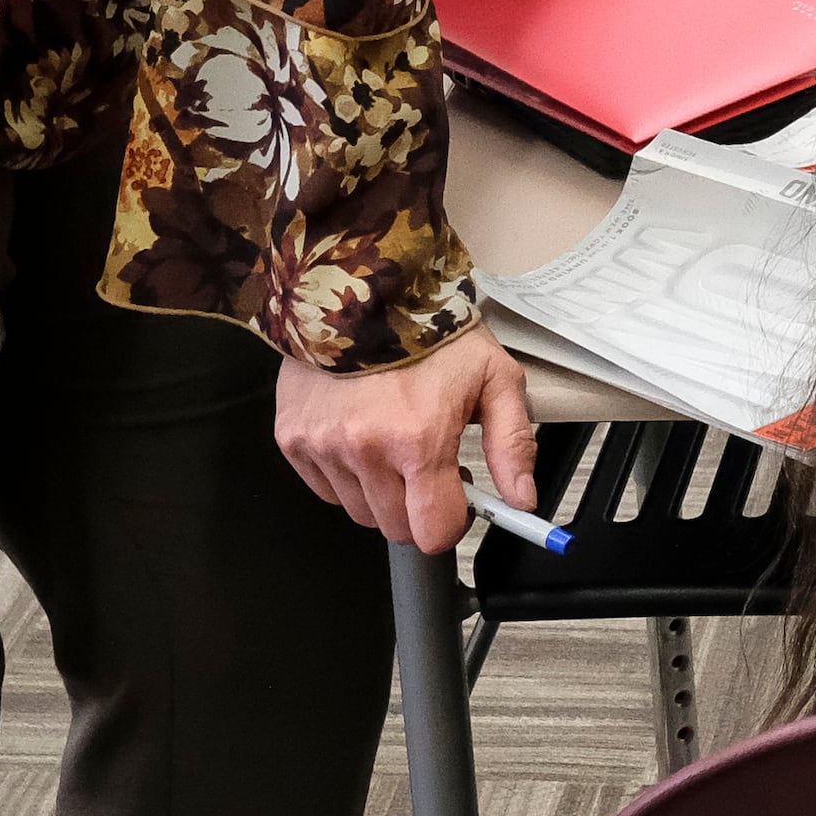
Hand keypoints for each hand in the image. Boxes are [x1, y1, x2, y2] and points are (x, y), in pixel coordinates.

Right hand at [276, 325, 537, 554]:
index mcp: (419, 440)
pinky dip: (346, 476)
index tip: (459, 500)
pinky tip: (361, 438)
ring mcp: (324, 447)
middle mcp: (366, 450)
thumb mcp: (494, 376)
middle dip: (418, 507)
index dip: (453, 523)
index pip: (435, 531)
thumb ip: (512, 443)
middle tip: (427, 465)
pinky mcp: (293, 439)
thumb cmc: (432, 330)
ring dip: (382, 494)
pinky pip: (325, 489)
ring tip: (394, 446)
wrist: (361, 284)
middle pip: (397, 528)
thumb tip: (522, 499)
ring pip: (360, 513)